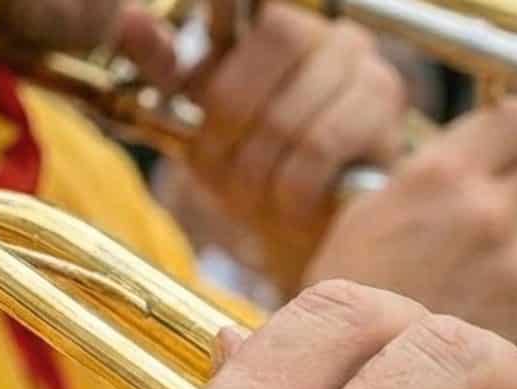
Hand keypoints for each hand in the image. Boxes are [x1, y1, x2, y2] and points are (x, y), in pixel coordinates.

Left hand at [177, 2, 408, 285]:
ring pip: (297, 105)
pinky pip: (322, 147)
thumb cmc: (253, 170)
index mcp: (281, 25)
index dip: (230, 10)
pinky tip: (289, 206)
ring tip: (251, 197)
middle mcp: (333, 34)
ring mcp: (369, 72)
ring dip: (259, 165)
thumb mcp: (198, 118)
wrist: (307, 237)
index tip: (205, 72)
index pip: (252, 0)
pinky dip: (291, 187)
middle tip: (217, 163)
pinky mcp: (387, 121)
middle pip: (281, 34)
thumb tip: (129, 22)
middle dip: (235, 108)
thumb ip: (162, 66)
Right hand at [305, 100, 516, 360]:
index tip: (507, 157)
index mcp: (442, 174)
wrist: (347, 387)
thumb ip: (434, 174)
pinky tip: (499, 318)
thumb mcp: (369, 212)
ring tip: (507, 266)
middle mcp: (487, 214)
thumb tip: (486, 153)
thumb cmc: (351, 300)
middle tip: (496, 225)